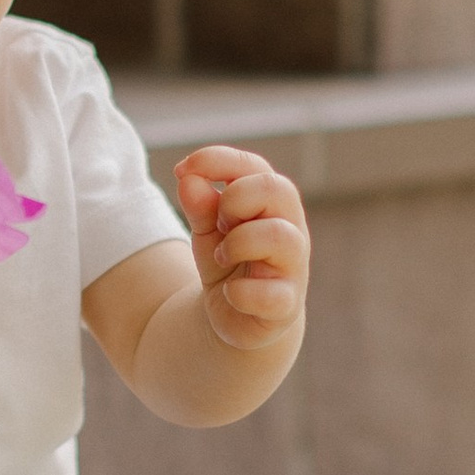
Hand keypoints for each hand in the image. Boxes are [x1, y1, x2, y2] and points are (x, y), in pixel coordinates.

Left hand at [175, 144, 308, 351]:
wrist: (238, 314)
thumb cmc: (228, 259)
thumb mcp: (207, 229)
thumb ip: (199, 205)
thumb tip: (187, 179)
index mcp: (272, 202)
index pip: (254, 166)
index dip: (215, 160)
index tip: (181, 171)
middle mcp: (291, 227)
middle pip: (275, 188)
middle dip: (234, 200)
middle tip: (219, 224)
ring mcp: (293, 266)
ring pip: (278, 235)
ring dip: (237, 243)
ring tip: (222, 256)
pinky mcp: (286, 303)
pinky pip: (270, 293)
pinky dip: (239, 292)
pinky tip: (230, 292)